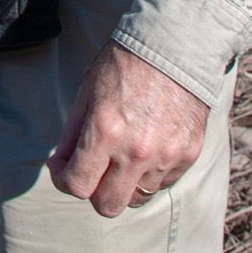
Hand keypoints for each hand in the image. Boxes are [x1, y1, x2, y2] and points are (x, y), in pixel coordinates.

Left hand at [48, 42, 209, 217]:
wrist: (176, 46)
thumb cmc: (125, 65)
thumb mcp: (87, 93)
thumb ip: (73, 135)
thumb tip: (63, 165)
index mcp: (105, 131)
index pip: (76, 186)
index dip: (63, 180)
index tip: (63, 168)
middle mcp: (136, 150)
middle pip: (108, 206)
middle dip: (94, 192)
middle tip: (93, 170)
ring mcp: (166, 156)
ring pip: (136, 197)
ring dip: (124, 182)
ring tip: (123, 153)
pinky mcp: (189, 155)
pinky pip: (162, 183)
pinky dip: (150, 174)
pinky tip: (147, 146)